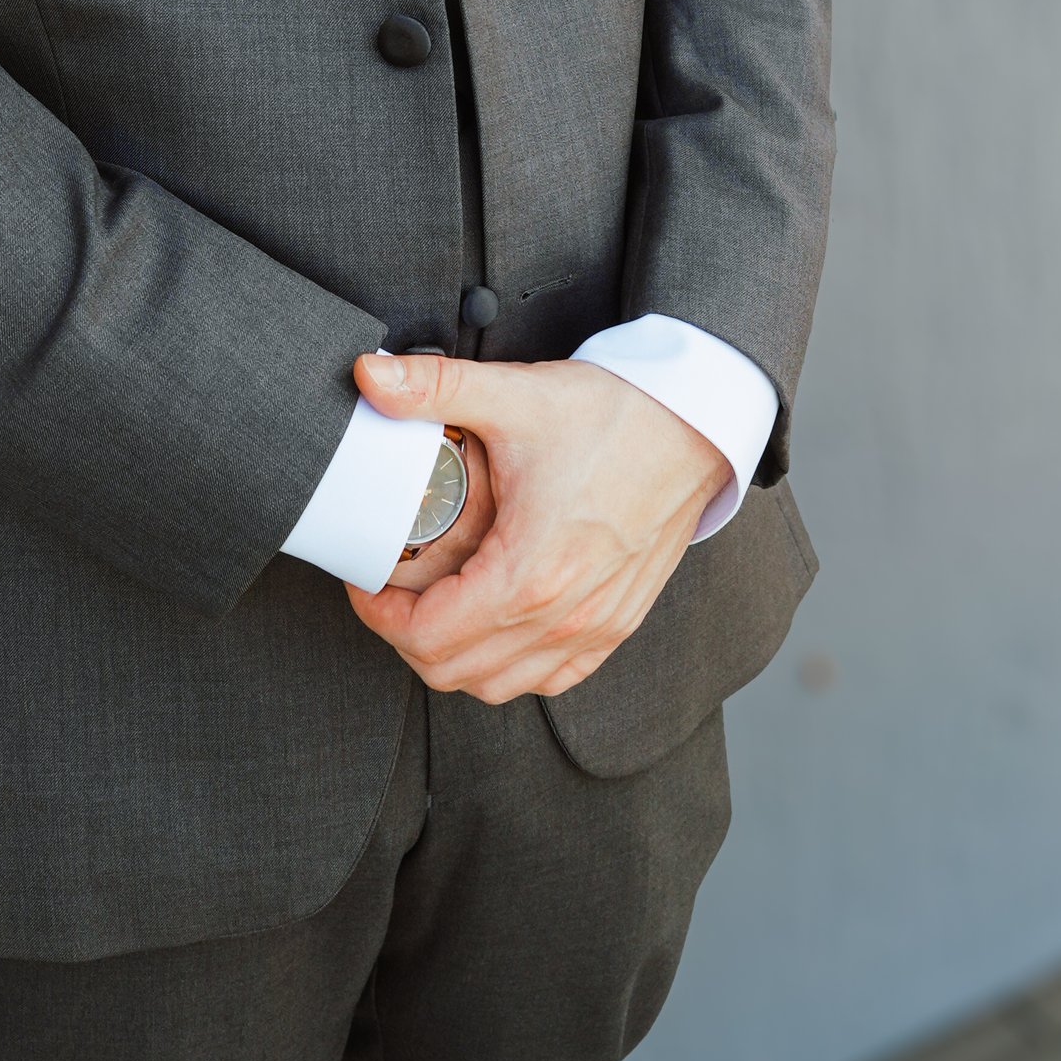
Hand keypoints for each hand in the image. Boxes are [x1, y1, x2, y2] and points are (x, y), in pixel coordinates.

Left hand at [343, 353, 726, 701]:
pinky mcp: (618, 624)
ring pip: (498, 686)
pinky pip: (551, 680)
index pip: (427, 636)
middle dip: (406, 635)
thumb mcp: (514, 393)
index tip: (368, 581)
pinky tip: (494, 627)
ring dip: (454, 658)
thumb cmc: (614, 413)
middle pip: (452, 672)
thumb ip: (432, 386)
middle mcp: (564, 614)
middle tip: (392, 592)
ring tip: (435, 609)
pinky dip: (510, 668)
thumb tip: (366, 374)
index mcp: (530, 571)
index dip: (379, 614)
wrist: (694, 422)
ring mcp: (596, 626)